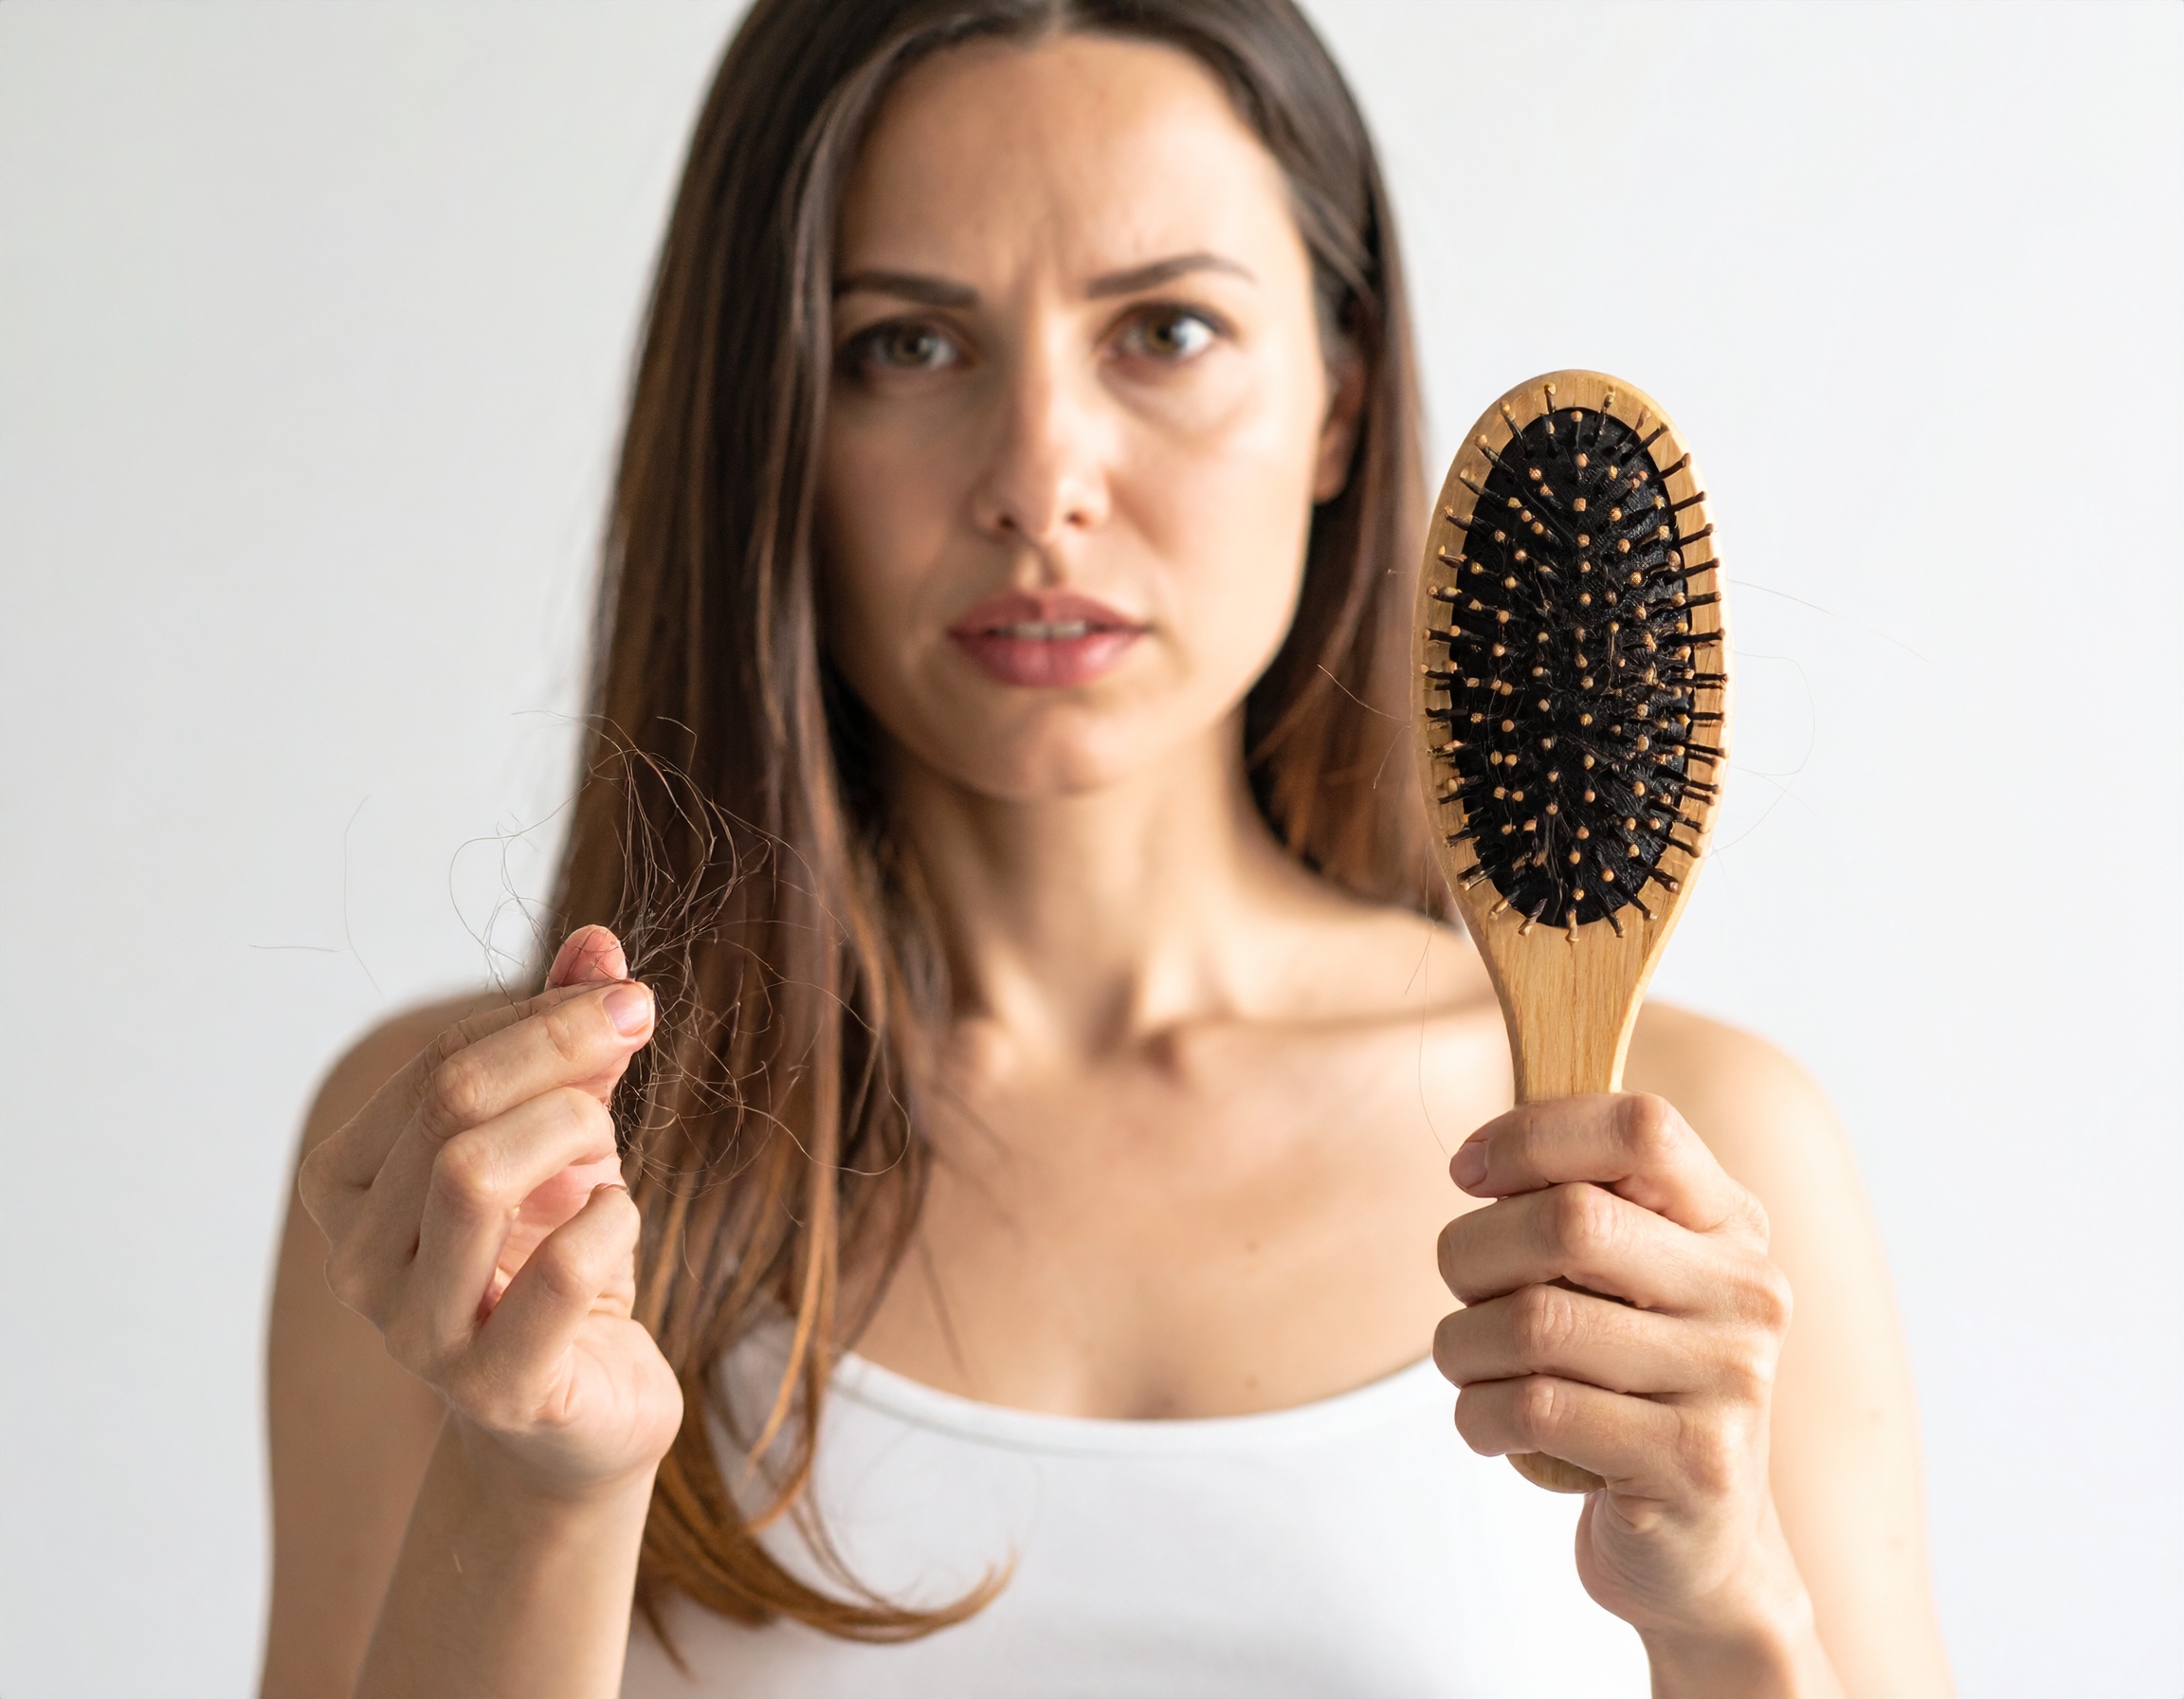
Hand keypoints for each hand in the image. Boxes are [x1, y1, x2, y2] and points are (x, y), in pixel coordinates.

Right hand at [298, 926, 682, 1500]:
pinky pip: (555, 1275)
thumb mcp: (567, 1138)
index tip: (626, 995)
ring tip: (607, 1153)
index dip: (542, 1015)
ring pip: (471, 1176)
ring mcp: (418, 1332)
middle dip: (562, 1048)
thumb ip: (569, 1040)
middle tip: (639, 1026)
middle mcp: (360, 1258)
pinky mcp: (498, 1390)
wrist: (584, 1416)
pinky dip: (611, 1223)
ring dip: (572, 1133)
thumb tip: (598, 941)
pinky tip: (618, 1222)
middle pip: (450, 1106)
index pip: (438, 1063)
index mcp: (350, 1182)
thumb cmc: (560, 1261)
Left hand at [1433, 1094, 1833, 1687]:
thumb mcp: (1625, 1284)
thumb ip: (1576, 1206)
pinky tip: (1495, 1428)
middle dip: (1471, 1252)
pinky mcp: (1691, 1466)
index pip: (1640, 1126)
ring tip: (1472, 1370)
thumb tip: (1480, 1157)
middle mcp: (1746, 1294)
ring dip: (1462, 1347)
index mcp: (1731, 1225)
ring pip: (1533, 1323)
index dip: (1531, 1135)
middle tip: (1461, 1294)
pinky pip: (1534, 1410)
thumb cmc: (1631, 1391)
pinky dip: (1480, 1416)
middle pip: (1566, 1221)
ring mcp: (1730, 1382)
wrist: (1702, 1553)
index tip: (1468, 1173)